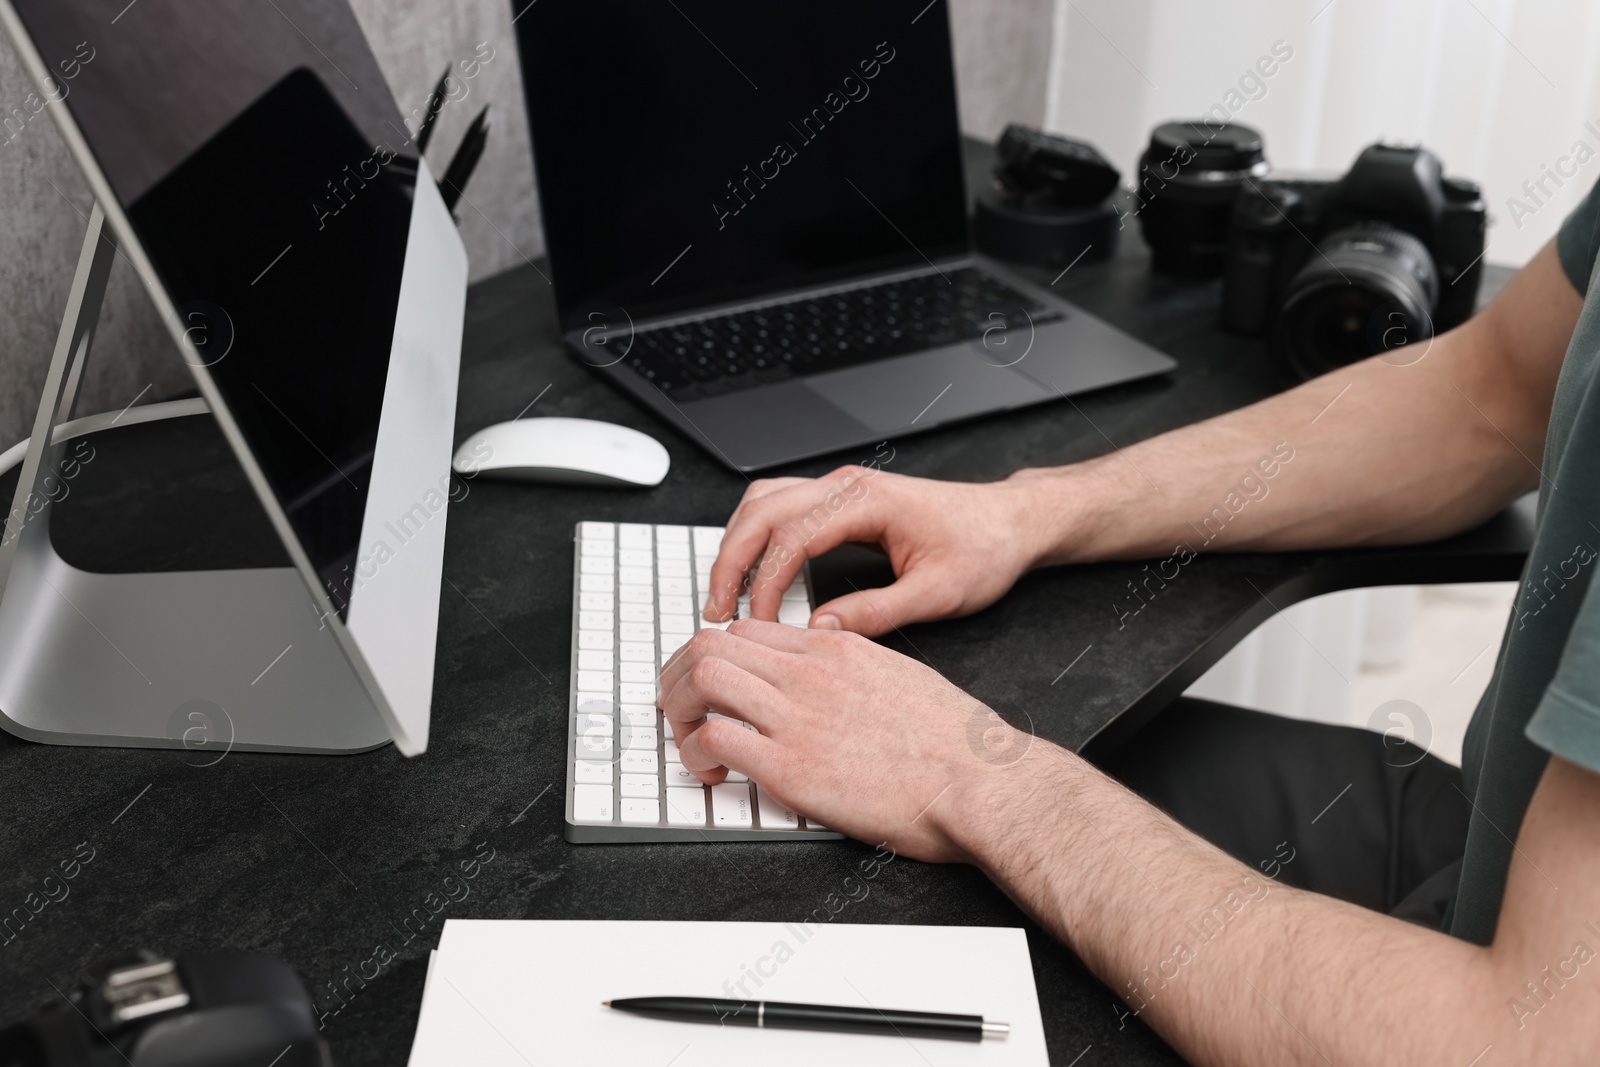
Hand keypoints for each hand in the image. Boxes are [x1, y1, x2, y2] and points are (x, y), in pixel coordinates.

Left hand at [656, 618, 1055, 860]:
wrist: (982, 781)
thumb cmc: (956, 745)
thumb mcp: (901, 680)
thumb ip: (857, 673)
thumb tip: (834, 685)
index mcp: (838, 649)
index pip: (749, 628)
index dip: (717, 653)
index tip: (713, 684)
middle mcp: (811, 672)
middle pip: (712, 642)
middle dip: (680, 675)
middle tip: (680, 707)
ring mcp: (798, 715)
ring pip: (702, 677)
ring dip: (679, 708)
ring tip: (689, 738)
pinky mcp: (790, 765)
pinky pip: (714, 739)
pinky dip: (697, 753)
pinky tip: (713, 773)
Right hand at [704, 466, 1043, 636]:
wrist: (1010, 522)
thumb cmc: (983, 548)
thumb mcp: (937, 593)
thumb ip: (876, 612)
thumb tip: (820, 631)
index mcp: (867, 501)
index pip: (790, 536)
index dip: (764, 582)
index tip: (756, 623)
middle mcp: (847, 486)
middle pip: (761, 511)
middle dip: (730, 561)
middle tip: (717, 611)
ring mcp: (841, 488)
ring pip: (763, 502)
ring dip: (737, 545)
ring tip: (726, 594)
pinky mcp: (842, 499)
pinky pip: (780, 507)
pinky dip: (756, 537)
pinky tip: (753, 571)